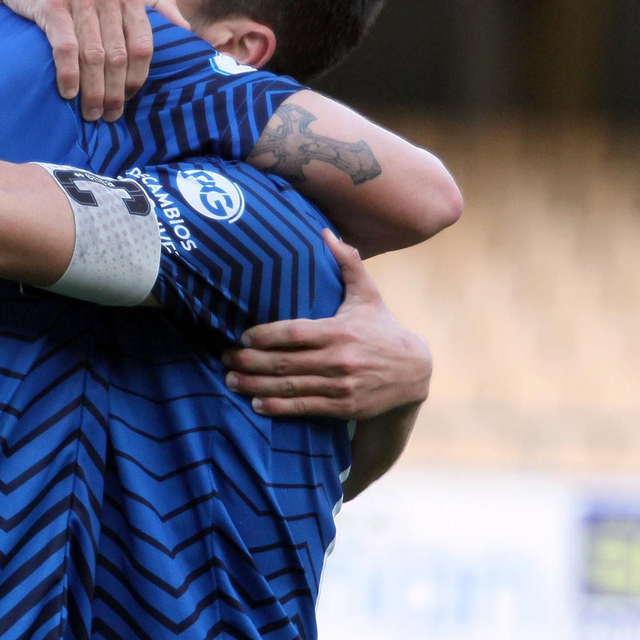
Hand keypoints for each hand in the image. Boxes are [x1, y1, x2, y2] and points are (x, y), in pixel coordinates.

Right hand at [0, 0, 189, 122]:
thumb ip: (155, 4)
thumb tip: (188, 29)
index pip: (143, 45)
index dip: (137, 78)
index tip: (129, 100)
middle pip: (118, 56)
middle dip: (115, 92)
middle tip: (109, 116)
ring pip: (93, 56)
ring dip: (92, 91)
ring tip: (90, 113)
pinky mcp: (51, 4)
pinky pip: (66, 49)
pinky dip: (69, 75)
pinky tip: (68, 93)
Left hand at [222, 230, 430, 418]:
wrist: (415, 373)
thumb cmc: (382, 328)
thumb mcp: (368, 295)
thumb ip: (348, 263)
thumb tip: (326, 231)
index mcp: (340, 330)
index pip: (294, 332)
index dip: (265, 335)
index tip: (242, 336)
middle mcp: (339, 358)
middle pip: (285, 362)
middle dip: (250, 362)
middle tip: (225, 358)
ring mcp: (341, 385)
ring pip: (290, 387)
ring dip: (256, 385)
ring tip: (230, 380)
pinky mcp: (344, 407)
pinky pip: (305, 407)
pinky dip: (279, 408)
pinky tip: (256, 403)